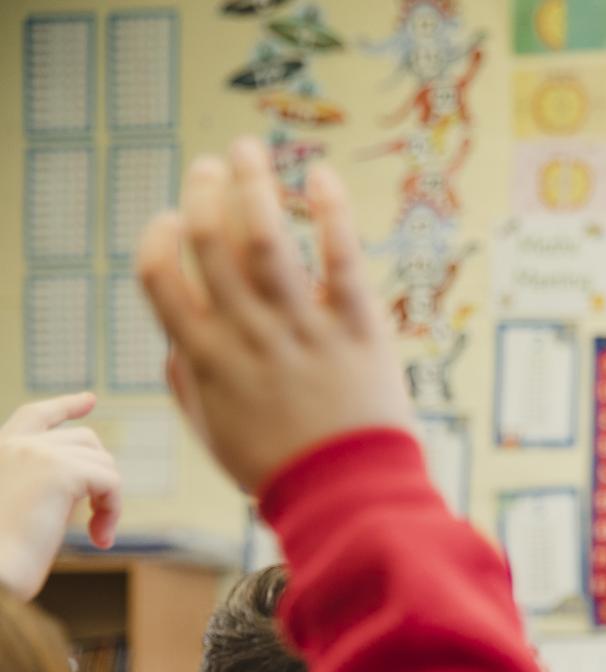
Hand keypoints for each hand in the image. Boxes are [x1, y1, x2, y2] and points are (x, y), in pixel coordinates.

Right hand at [0, 394, 121, 598]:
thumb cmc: (2, 557)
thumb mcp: (19, 505)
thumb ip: (45, 483)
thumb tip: (87, 479)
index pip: (36, 415)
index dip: (66, 406)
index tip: (90, 399)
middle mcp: (13, 444)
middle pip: (85, 441)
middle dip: (100, 475)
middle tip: (98, 518)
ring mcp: (36, 453)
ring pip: (102, 462)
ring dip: (108, 500)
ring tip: (95, 534)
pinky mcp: (60, 471)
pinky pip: (111, 482)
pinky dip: (113, 510)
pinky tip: (100, 538)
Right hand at [136, 139, 413, 494]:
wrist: (350, 498)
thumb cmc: (278, 467)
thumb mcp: (212, 432)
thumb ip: (187, 380)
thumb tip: (173, 336)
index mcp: (204, 358)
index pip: (159, 275)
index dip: (159, 236)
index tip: (173, 219)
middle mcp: (248, 336)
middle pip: (210, 242)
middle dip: (204, 191)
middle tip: (212, 166)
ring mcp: (303, 331)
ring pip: (267, 239)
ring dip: (254, 184)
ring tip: (250, 150)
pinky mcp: (358, 331)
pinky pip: (341, 259)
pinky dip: (329, 212)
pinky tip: (321, 178)